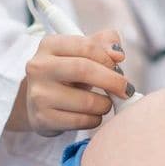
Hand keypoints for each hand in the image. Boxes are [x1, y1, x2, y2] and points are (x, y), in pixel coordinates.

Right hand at [13, 30, 129, 136]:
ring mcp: (38, 94)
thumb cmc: (68, 74)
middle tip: (125, 89)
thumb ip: (103, 44)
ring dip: (105, 104)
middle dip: (112, 81)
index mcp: (49, 45)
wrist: (41, 102)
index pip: (87, 46)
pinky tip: (91, 115)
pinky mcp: (42, 119)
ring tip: (103, 103)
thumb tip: (118, 53)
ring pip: (87, 101)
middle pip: (84, 70)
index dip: (109, 58)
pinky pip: (81, 121)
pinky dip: (94, 119)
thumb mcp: (82, 53)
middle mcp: (39, 67)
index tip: (119, 67)